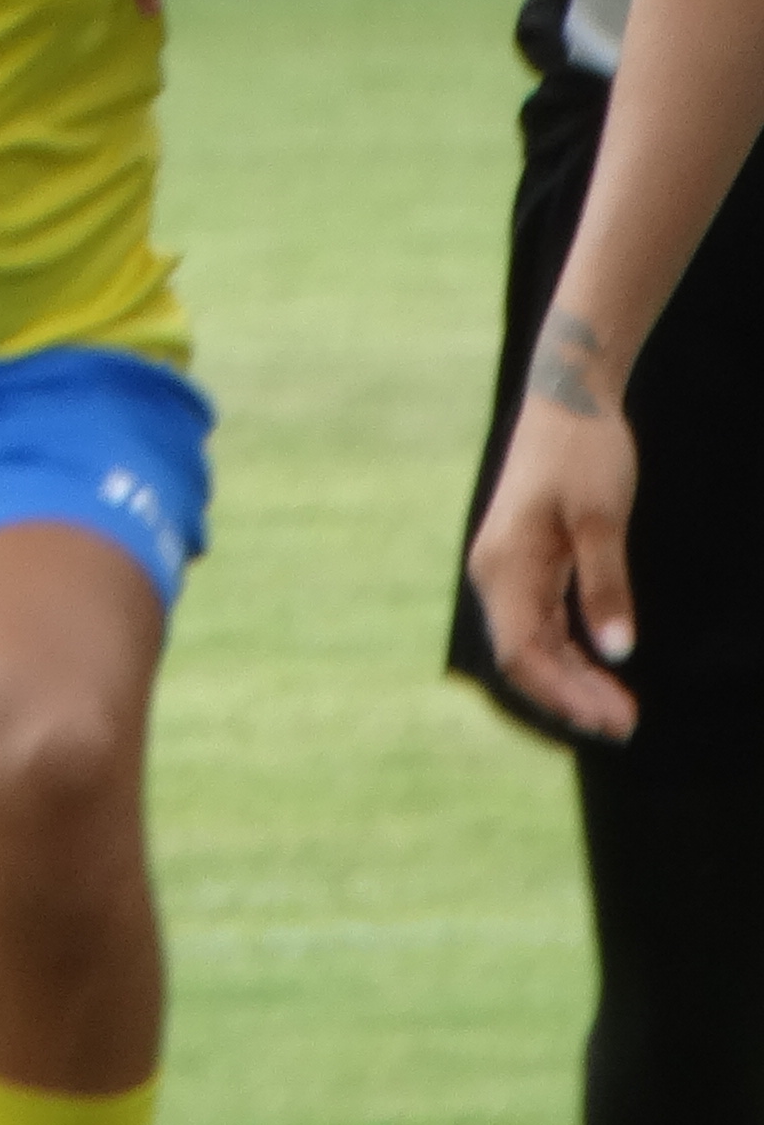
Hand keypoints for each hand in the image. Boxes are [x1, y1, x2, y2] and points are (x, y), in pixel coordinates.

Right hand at [468, 317, 643, 740]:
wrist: (569, 399)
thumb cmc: (585, 454)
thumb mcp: (602, 519)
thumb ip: (606, 586)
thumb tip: (617, 652)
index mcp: (503, 566)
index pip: (521, 652)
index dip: (563, 694)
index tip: (610, 719)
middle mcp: (496, 573)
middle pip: (525, 655)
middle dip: (573, 695)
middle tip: (628, 725)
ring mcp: (509, 568)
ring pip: (534, 642)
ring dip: (574, 678)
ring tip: (621, 708)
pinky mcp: (528, 561)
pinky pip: (541, 621)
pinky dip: (571, 651)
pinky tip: (602, 668)